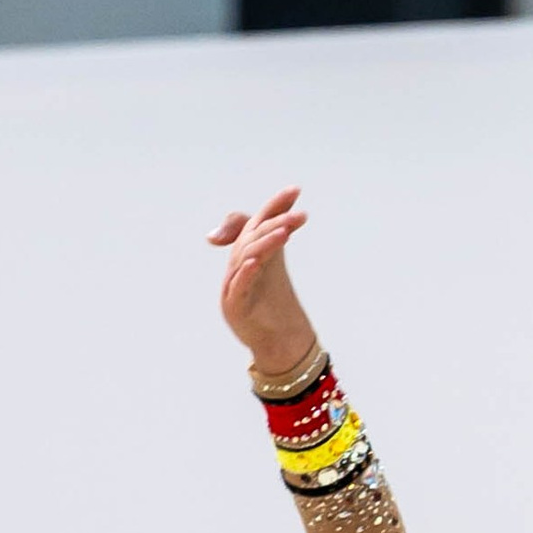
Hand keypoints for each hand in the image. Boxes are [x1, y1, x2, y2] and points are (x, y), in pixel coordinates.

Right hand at [209, 186, 317, 377]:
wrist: (278, 341)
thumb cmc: (275, 303)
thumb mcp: (274, 265)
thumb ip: (275, 237)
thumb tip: (287, 210)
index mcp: (249, 253)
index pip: (257, 222)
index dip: (274, 206)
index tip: (295, 190)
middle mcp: (238, 266)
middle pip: (252, 237)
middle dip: (275, 223)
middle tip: (298, 217)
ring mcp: (234, 287)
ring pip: (246, 258)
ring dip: (265, 243)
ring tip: (285, 233)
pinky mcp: (235, 308)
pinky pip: (239, 287)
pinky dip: (247, 272)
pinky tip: (258, 261)